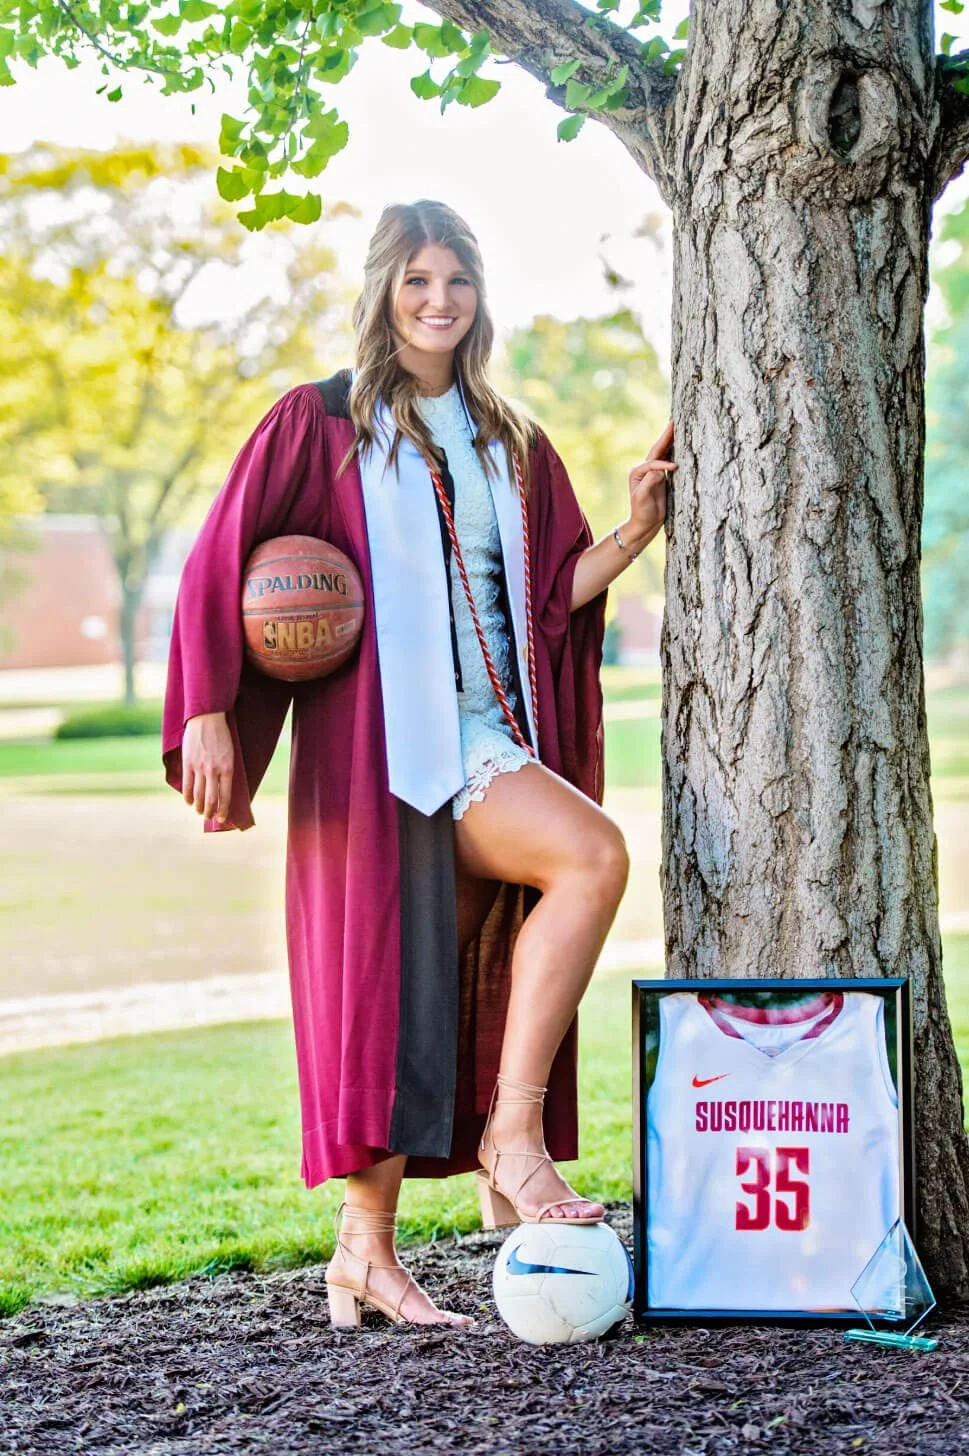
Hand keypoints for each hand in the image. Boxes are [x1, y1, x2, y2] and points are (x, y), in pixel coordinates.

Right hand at [182, 712, 233, 822]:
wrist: (207, 719)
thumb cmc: (221, 736)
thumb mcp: (230, 754)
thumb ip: (226, 771)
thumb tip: (223, 789)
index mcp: (227, 768)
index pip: (225, 796)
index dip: (223, 810)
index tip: (222, 819)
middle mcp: (214, 770)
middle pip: (211, 799)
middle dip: (210, 812)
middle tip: (209, 817)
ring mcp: (199, 767)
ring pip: (198, 795)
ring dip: (199, 807)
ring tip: (200, 812)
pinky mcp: (188, 764)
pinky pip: (187, 785)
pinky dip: (187, 797)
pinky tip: (189, 802)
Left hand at [624, 420, 675, 549]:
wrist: (645, 524)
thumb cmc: (642, 512)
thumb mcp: (643, 497)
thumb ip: (650, 481)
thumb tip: (661, 470)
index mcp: (638, 472)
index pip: (653, 462)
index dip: (664, 464)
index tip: (674, 468)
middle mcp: (645, 469)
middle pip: (657, 450)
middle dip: (666, 437)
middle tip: (673, 422)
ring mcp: (654, 472)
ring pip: (664, 453)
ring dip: (671, 441)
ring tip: (677, 427)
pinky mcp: (662, 477)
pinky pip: (669, 460)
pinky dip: (675, 451)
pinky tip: (681, 444)